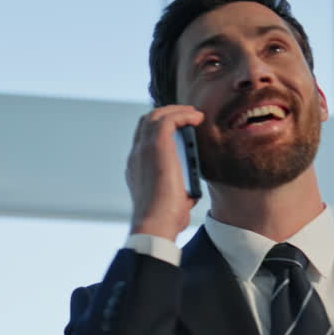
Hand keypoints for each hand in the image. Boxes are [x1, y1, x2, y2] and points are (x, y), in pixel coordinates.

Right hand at [125, 105, 204, 240]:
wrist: (156, 224)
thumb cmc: (166, 220)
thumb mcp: (173, 199)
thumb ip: (179, 188)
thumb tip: (191, 186)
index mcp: (136, 167)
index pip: (144, 139)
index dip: (161, 129)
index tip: (181, 129)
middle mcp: (136, 155)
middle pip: (147, 122)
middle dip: (168, 114)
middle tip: (189, 116)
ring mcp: (143, 149)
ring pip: (156, 115)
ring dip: (177, 111)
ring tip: (195, 114)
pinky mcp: (155, 146)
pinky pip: (168, 119)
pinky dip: (183, 115)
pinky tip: (197, 118)